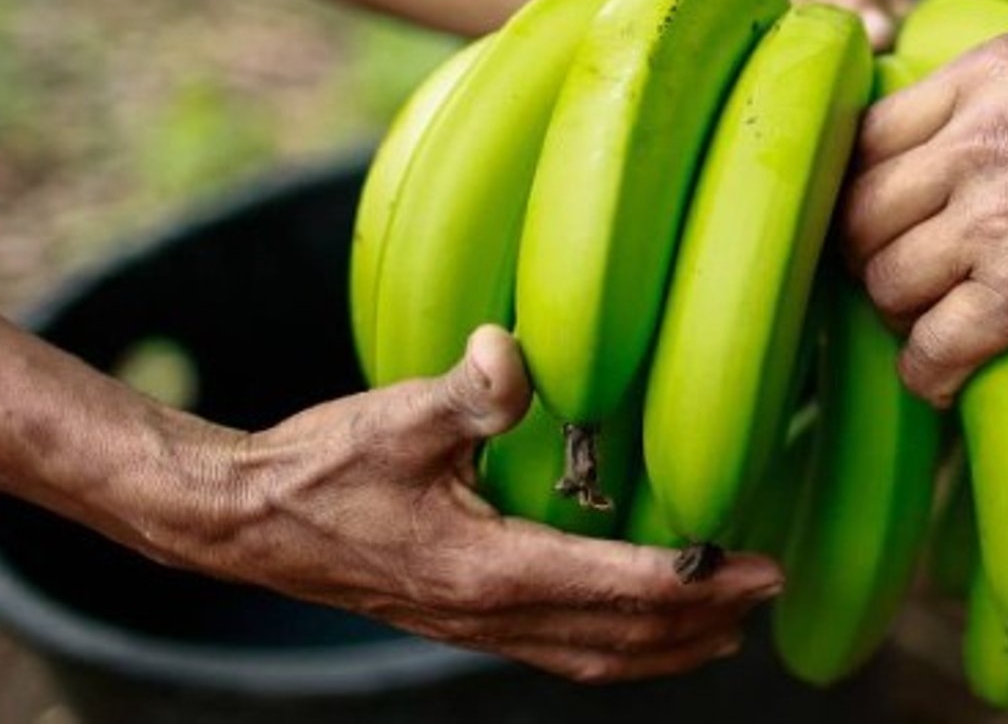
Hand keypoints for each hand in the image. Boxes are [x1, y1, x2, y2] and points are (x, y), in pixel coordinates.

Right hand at [200, 327, 780, 682]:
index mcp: (489, 570)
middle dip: (703, 623)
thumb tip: (511, 349)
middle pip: (622, 639)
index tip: (764, 569)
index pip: (622, 589)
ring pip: (592, 657)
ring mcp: (473, 626)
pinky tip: (627, 625)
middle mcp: (490, 613)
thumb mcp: (393, 419)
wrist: (239, 521)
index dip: (701, 583)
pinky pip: (556, 651)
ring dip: (664, 649)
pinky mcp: (457, 618)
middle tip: (768, 595)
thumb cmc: (316, 466)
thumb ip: (463, 392)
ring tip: (724, 631)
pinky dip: (611, 647)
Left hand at [842, 12, 1007, 404]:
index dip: (864, 177)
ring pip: (884, 282)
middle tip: (898, 271)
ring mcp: (996, 220)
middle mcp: (976, 141)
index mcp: (993, 72)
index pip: (867, 129)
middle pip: (857, 210)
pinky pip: (933, 348)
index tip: (883, 206)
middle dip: (868, 249)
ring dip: (899, 312)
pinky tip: (943, 378)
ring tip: (928, 321)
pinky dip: (929, 372)